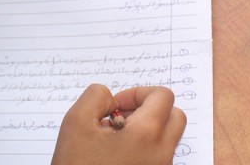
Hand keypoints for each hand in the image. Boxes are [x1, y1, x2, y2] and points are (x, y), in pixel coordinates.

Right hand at [51, 84, 186, 164]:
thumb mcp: (76, 122)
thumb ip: (96, 96)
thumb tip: (112, 99)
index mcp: (146, 134)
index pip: (163, 96)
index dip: (138, 93)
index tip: (116, 107)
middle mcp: (161, 153)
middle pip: (174, 116)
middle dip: (149, 109)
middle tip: (121, 118)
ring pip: (167, 138)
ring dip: (146, 129)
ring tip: (114, 139)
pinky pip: (159, 156)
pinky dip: (144, 147)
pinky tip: (116, 155)